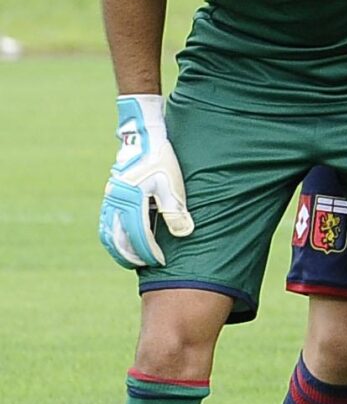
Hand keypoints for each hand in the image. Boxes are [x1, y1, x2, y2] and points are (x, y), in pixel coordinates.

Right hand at [99, 94, 192, 268]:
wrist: (142, 137)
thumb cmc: (161, 161)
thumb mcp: (173, 185)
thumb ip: (176, 211)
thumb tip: (184, 234)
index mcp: (132, 203)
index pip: (139, 237)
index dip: (150, 252)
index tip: (161, 261)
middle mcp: (116, 204)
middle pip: (118, 239)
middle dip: (131, 256)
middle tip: (146, 266)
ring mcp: (110, 199)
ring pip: (108, 232)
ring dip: (118, 249)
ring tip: (131, 260)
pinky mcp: (110, 195)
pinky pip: (105, 222)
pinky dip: (111, 236)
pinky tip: (121, 241)